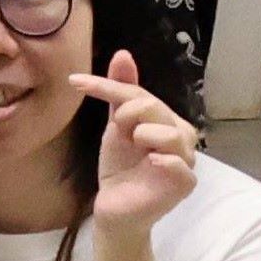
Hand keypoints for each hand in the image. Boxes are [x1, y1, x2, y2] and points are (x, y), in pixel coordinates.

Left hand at [78, 46, 201, 230]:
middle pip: (156, 108)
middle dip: (129, 112)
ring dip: (145, 133)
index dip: (109, 86)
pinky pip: (182, 166)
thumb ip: (121, 92)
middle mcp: (182, 138)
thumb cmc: (120, 166)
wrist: (115, 206)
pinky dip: (166, 160)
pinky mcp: (184, 185)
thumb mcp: (116, 125)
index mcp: (169, 120)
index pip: (141, 94)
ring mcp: (185, 162)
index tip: (75, 81)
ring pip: (172, 134)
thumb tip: (123, 53)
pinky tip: (151, 160)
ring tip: (134, 144)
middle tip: (117, 128)